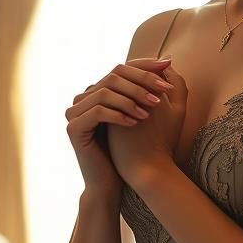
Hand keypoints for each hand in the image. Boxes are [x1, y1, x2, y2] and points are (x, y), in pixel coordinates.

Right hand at [65, 57, 175, 202]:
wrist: (113, 181)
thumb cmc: (132, 150)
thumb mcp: (147, 111)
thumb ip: (154, 87)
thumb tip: (167, 61)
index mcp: (100, 91)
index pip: (122, 68)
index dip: (145, 66)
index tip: (168, 66)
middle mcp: (85, 97)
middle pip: (114, 76)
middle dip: (142, 82)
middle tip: (163, 92)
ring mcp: (76, 111)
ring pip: (106, 92)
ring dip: (132, 99)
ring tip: (151, 111)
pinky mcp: (74, 127)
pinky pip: (98, 112)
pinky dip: (119, 114)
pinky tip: (136, 122)